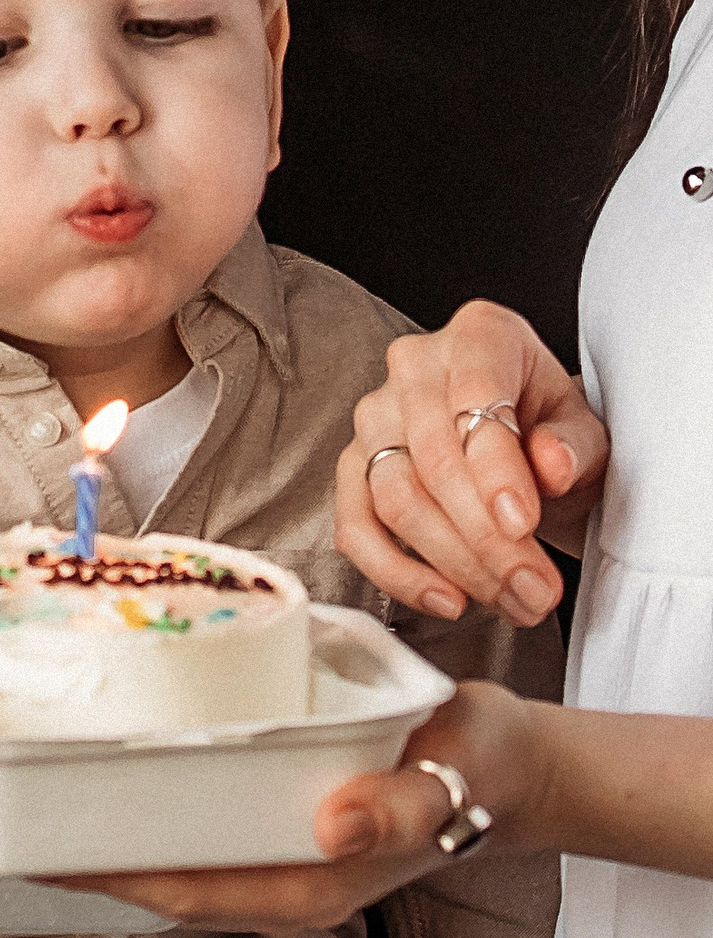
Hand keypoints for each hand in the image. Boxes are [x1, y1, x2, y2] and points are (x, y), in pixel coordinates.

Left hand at [44, 681, 541, 934]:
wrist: (499, 760)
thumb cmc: (473, 770)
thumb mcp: (451, 780)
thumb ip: (399, 807)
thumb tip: (336, 822)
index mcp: (302, 885)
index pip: (177, 889)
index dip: (100, 872)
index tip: (32, 846)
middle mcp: (271, 875)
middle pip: (152, 871)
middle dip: (76, 845)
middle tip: (0, 791)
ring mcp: (267, 846)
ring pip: (164, 843)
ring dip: (99, 813)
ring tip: (27, 769)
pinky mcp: (267, 809)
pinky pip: (189, 810)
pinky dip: (142, 787)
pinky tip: (100, 750)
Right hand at [334, 299, 606, 624]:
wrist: (523, 444)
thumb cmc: (551, 428)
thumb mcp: (584, 428)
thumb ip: (574, 444)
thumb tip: (552, 466)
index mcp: (478, 336)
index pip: (473, 400)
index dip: (496, 470)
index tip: (524, 525)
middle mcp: (413, 368)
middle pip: (433, 461)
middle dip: (485, 538)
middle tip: (535, 588)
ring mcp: (374, 418)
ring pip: (396, 499)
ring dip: (454, 563)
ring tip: (512, 600)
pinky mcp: (353, 468)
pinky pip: (356, 527)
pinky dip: (397, 573)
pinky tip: (446, 599)